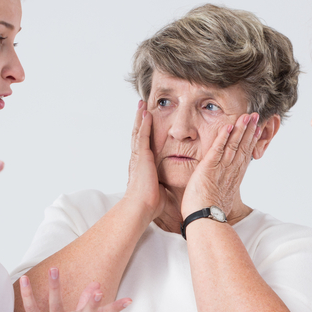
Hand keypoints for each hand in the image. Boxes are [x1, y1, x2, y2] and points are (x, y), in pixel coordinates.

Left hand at [20, 270, 130, 311]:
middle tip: (98, 293)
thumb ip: (86, 302)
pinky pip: (32, 311)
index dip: (116, 308)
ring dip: (55, 287)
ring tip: (54, 270)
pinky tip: (25, 280)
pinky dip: (27, 295)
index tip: (129, 301)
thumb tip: (97, 284)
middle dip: (91, 304)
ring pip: (56, 307)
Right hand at [124, 100, 165, 219]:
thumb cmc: (150, 203)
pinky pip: (142, 135)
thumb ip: (164, 185)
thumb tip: (173, 189)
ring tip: (142, 105)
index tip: (146, 124)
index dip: (144, 134)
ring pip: (139, 131)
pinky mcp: (141, 156)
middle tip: (141, 108)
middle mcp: (138, 159)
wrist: (141, 206)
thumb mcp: (160, 190)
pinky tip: (146, 113)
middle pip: (138, 135)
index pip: (143, 146)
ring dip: (141, 118)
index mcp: (141, 167)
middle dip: (140, 121)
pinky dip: (144, 123)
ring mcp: (138, 156)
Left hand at [180, 113, 260, 216]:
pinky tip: (228, 125)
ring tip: (247, 116)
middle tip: (256, 116)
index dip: (251, 141)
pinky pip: (218, 149)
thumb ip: (222, 191)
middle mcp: (230, 171)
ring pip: (234, 145)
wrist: (204, 220)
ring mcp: (221, 169)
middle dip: (250, 130)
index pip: (244, 155)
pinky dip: (223, 137)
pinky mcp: (209, 168)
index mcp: (233, 178)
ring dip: (240, 129)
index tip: (257, 130)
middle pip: (243, 147)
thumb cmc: (208, 214)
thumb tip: (222, 194)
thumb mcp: (220, 199)